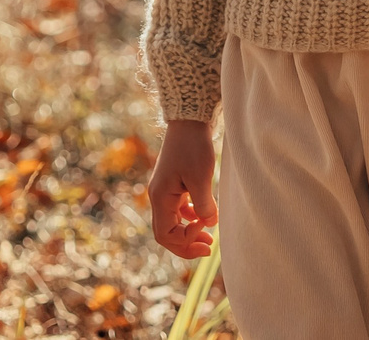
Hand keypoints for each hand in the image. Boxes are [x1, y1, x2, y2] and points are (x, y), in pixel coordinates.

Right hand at [149, 117, 217, 258]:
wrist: (189, 120)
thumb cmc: (193, 146)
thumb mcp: (201, 176)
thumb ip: (203, 204)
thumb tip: (209, 224)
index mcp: (160, 197)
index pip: (166, 234)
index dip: (185, 240)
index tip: (206, 229)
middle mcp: (158, 197)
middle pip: (166, 233)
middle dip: (186, 244)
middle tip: (208, 248)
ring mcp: (165, 191)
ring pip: (173, 222)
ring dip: (189, 233)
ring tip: (209, 238)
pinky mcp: (174, 185)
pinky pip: (178, 210)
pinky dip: (190, 218)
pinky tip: (205, 216)